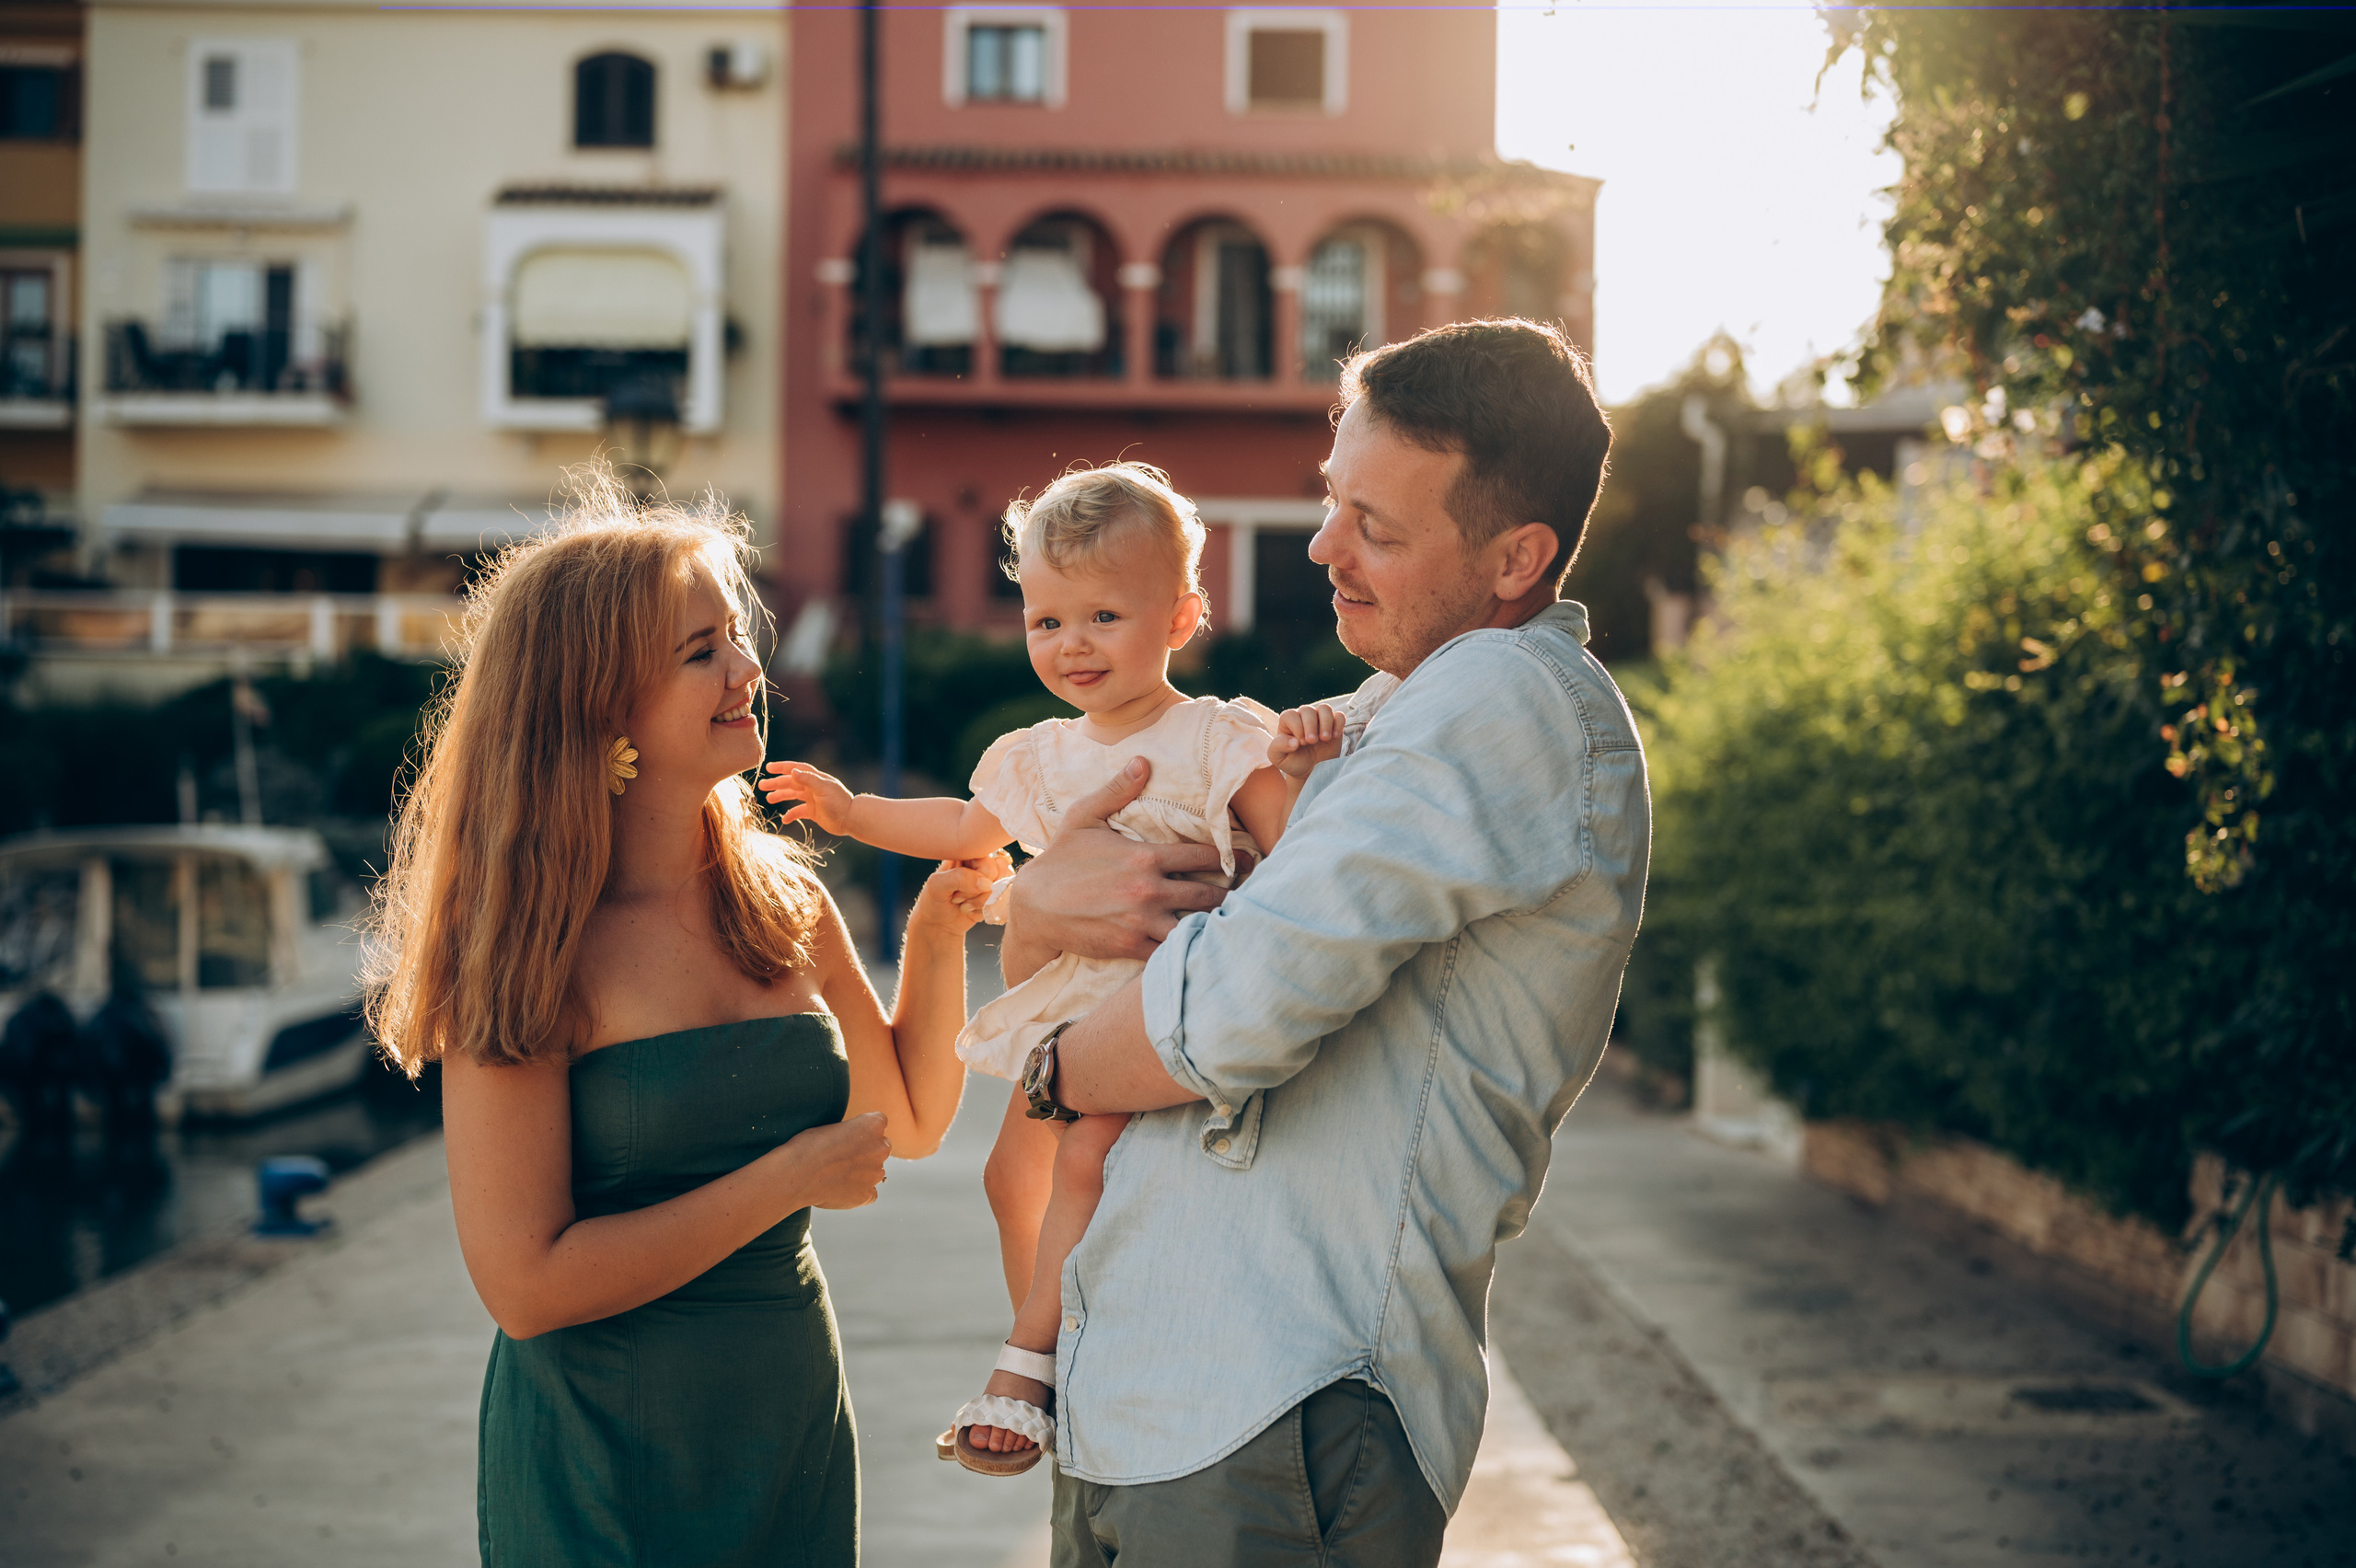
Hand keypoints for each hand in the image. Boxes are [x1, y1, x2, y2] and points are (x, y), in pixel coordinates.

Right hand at [762, 761, 856, 834]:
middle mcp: (813, 787)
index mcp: (815, 779)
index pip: (796, 769)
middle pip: (791, 782)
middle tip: (762, 785)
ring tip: (768, 799)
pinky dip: (791, 814)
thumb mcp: (823, 789)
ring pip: (792, 795)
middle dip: (776, 783)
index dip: (782, 767)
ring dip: (781, 796)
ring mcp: (812, 799)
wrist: (850, 819)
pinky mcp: (813, 811)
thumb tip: (792, 771)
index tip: (769, 768)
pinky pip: (799, 811)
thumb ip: (808, 780)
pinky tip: (784, 819)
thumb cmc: (839, 802)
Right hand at [784, 1111, 891, 1208]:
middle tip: (843, 1157)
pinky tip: (839, 1190)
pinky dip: (858, 1193)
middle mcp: (881, 1148)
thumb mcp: (834, 1127)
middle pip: (881, 1147)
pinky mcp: (867, 1194)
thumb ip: (853, 1133)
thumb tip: (857, 1143)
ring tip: (836, 1176)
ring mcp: (876, 1173)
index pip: (879, 1122)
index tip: (850, 1136)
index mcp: (874, 1124)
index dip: (864, 1130)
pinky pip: (869, 1193)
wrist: (796, 1174)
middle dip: (868, 1151)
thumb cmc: (808, 1146)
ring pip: (875, 1172)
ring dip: (862, 1173)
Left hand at [907, 852, 1014, 935]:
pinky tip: (973, 911)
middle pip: (999, 870)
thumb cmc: (933, 900)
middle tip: (957, 898)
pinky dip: (989, 909)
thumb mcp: (937, 885)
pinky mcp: (996, 895)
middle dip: (978, 891)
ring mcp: (990, 879)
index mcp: (967, 853)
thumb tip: (986, 883)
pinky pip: (1005, 899)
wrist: (938, 925)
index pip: (986, 856)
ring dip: (984, 901)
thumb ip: (959, 877)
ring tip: (965, 906)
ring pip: (1004, 885)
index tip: (956, 890)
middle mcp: (981, 863)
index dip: (979, 875)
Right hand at [1008, 759, 1226, 962]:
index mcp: (1145, 856)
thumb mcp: (1084, 818)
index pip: (1203, 855)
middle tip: (1249, 894)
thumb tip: (1143, 761)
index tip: (1246, 860)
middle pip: (1208, 894)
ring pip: (1194, 926)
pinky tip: (1200, 946)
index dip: (1229, 857)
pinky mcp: (1131, 947)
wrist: (1034, 908)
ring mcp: (1141, 921)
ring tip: (1231, 924)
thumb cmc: (1060, 860)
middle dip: (1231, 895)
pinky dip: (1186, 949)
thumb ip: (1116, 790)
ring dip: (1212, 925)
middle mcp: (1148, 889)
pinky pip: (1170, 952)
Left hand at [1270, 703, 1345, 779]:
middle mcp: (1303, 717)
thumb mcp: (1278, 758)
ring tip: (1325, 738)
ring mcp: (1320, 720)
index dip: (1297, 727)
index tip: (1301, 743)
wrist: (1310, 771)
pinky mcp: (1334, 725)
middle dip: (1311, 726)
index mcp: (1288, 722)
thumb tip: (1293, 741)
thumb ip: (1278, 747)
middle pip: (1308, 710)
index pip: (1291, 715)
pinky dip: (1338, 724)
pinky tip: (1334, 736)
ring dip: (1326, 722)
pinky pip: (1339, 716)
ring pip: (1325, 708)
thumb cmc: (1293, 762)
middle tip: (1312, 742)